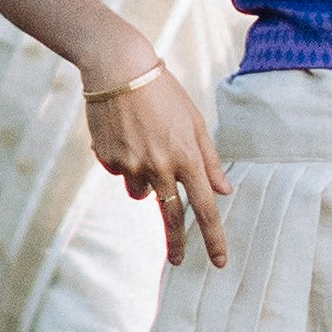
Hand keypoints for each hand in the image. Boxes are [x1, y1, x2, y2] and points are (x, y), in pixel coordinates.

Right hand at [78, 34, 232, 267]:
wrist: (118, 69)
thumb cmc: (163, 92)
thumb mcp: (194, 121)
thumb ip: (209, 159)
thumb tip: (223, 192)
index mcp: (187, 156)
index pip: (205, 207)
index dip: (214, 237)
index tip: (219, 262)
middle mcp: (160, 166)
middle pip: (172, 216)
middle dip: (176, 243)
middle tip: (177, 260)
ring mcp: (132, 166)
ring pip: (141, 193)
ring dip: (144, 180)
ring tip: (142, 143)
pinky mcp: (109, 160)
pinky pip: (120, 173)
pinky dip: (123, 161)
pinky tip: (122, 133)